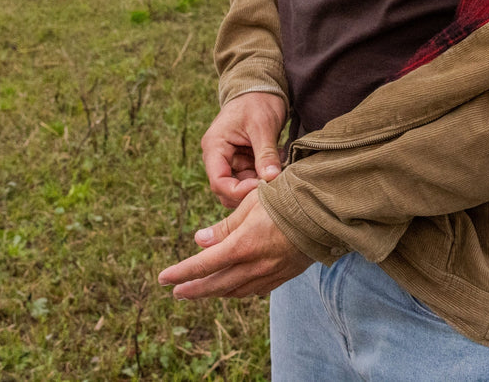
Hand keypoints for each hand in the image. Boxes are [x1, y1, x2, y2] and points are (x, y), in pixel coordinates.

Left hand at [158, 188, 311, 298]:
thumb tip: (199, 240)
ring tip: (202, 290)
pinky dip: (239, 290)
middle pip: (217, 285)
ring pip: (236, 290)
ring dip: (215, 292)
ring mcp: (271, 273)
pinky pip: (255, 290)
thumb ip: (224, 226)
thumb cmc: (285, 197)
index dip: (182, 273)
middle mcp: (255, 265)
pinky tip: (234, 287)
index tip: (163, 278)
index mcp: (243, 245)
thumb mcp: (250, 203)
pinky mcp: (284, 274)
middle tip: (177, 291)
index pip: (204, 265)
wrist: (324, 207)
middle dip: (194, 289)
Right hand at [202, 92, 286, 208]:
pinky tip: (276, 163)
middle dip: (249, 190)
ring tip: (277, 169)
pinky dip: (263, 175)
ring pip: (240, 185)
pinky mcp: (242, 159)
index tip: (262, 186)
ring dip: (258, 183)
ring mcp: (230, 159)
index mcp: (214, 146)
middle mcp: (218, 156)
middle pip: (227, 189)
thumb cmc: (258, 101)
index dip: (238, 191)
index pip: (219, 182)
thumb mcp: (263, 126)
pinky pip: (250, 176)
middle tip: (272, 181)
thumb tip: (271, 178)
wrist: (261, 87)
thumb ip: (265, 153)